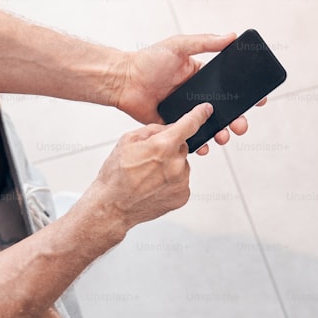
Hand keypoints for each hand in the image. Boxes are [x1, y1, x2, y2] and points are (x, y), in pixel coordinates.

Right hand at [92, 103, 213, 229]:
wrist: (112, 206)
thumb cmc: (116, 175)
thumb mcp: (127, 141)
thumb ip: (153, 130)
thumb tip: (169, 128)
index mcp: (163, 146)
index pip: (189, 125)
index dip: (199, 115)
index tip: (205, 110)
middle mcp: (176, 164)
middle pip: (182, 147)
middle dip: (169, 149)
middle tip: (149, 159)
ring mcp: (181, 182)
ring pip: (182, 165)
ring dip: (170, 166)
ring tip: (149, 176)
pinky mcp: (183, 196)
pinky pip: (181, 181)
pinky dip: (171, 182)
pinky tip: (154, 186)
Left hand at [113, 34, 267, 154]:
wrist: (122, 81)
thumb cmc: (147, 61)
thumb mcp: (178, 46)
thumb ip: (205, 42)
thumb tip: (232, 36)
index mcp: (200, 77)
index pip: (228, 87)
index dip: (245, 95)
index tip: (259, 101)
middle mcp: (195, 96)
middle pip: (223, 111)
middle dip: (237, 120)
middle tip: (242, 126)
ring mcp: (184, 112)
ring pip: (209, 126)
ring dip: (221, 133)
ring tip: (225, 137)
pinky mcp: (171, 126)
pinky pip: (188, 137)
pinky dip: (198, 144)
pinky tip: (205, 147)